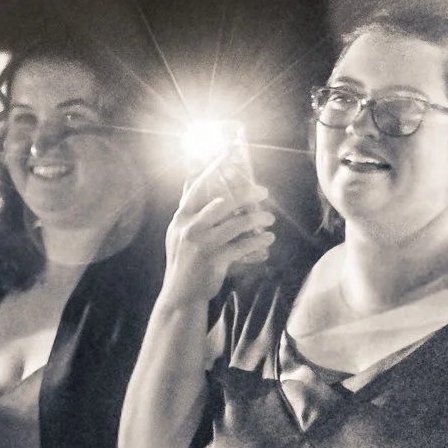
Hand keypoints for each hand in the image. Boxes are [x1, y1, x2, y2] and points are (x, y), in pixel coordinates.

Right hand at [163, 156, 275, 303]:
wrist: (181, 294)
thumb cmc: (184, 260)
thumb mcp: (179, 232)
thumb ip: (189, 209)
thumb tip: (192, 179)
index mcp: (181, 218)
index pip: (197, 187)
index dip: (213, 169)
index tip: (228, 154)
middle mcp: (190, 228)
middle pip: (224, 202)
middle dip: (248, 194)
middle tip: (263, 191)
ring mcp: (202, 244)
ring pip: (238, 223)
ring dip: (258, 218)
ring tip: (269, 218)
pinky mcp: (214, 260)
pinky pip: (243, 245)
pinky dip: (259, 240)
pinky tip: (267, 238)